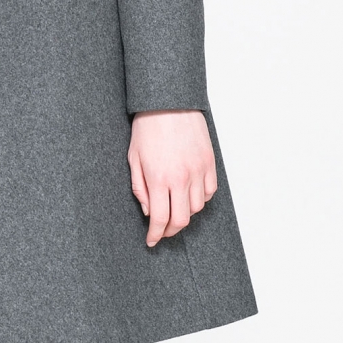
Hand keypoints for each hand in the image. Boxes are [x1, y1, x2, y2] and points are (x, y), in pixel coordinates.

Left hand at [127, 109, 216, 246]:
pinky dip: (200, 198)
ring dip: (185, 213)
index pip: (160, 219)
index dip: (155, 235)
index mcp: (158, 178)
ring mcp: (197, 170)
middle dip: (170, 231)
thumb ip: (139, 187)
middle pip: (181, 220)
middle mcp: (180, 178)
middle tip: (163, 232)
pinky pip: (209, 192)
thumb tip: (147, 211)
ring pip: (196, 208)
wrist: (169, 102)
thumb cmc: (147, 126)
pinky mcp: (209, 163)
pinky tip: (189, 194)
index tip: (151, 240)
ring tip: (174, 207)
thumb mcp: (133, 157)